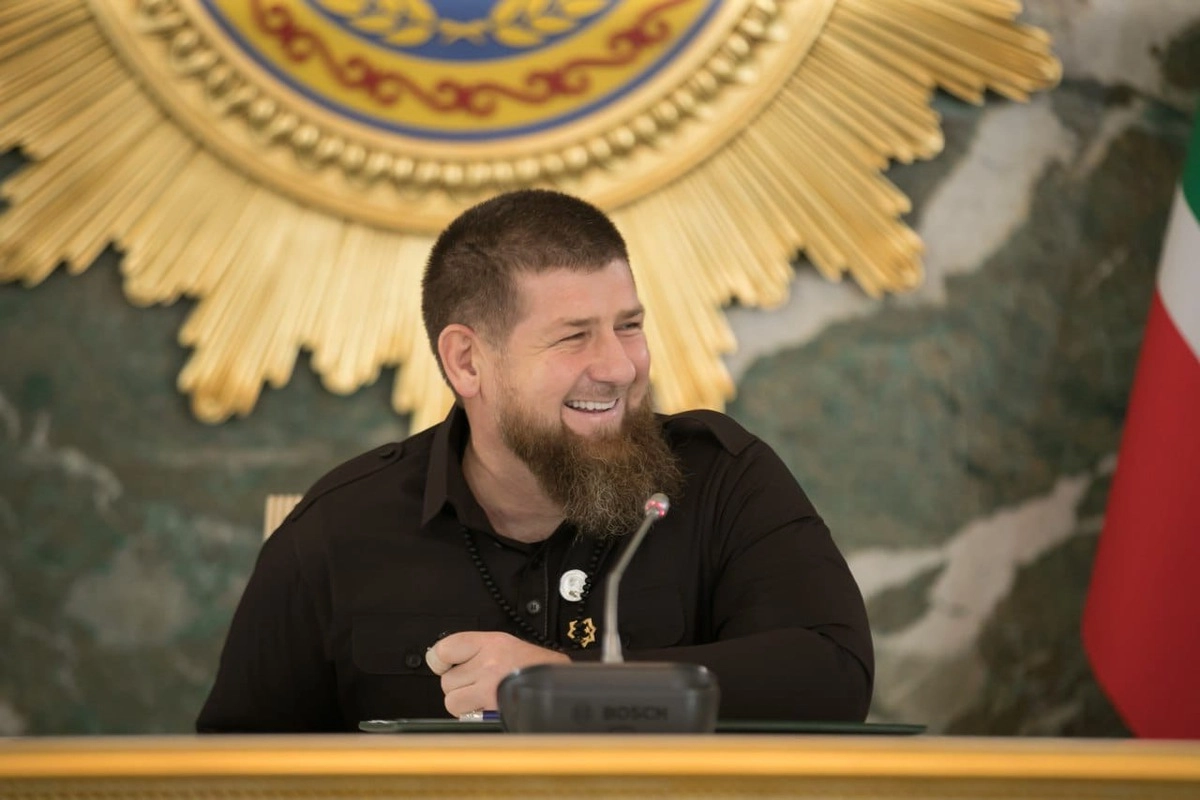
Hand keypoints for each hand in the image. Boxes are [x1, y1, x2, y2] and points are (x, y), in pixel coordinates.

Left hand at [425, 631, 568, 715]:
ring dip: (463, 702)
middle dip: (458, 685)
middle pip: (447, 680)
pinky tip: (487, 707)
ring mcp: (490, 687)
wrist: (559, 683)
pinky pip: (465, 716)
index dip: (439, 659)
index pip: (445, 649)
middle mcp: (489, 663)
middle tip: (475, 683)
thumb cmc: (534, 665)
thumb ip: (474, 650)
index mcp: (491, 643)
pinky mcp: (493, 709)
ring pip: (452, 700)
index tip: (441, 664)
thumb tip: (440, 659)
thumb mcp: (504, 645)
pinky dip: (472, 715)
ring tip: (480, 697)